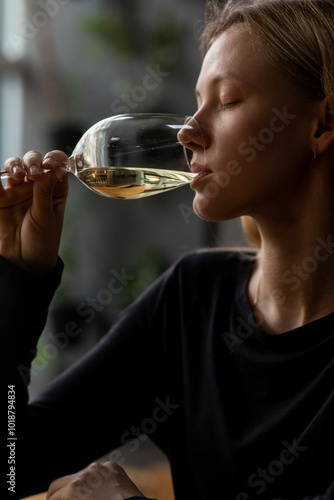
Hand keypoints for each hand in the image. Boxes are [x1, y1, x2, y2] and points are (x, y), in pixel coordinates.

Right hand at [0, 150, 68, 274]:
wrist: (23, 262)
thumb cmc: (42, 242)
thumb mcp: (46, 217)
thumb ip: (45, 193)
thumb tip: (51, 169)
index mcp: (55, 189)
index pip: (57, 165)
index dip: (55, 158)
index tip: (50, 164)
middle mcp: (37, 185)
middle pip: (34, 160)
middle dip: (33, 161)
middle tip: (33, 173)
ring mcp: (17, 189)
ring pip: (14, 166)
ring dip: (15, 165)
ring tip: (18, 175)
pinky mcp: (0, 198)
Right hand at [46, 461, 144, 499]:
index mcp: (74, 489)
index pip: (53, 496)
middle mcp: (85, 474)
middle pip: (60, 482)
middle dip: (58, 495)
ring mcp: (100, 468)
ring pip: (79, 476)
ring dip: (78, 487)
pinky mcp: (113, 467)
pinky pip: (99, 472)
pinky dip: (96, 482)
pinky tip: (102, 494)